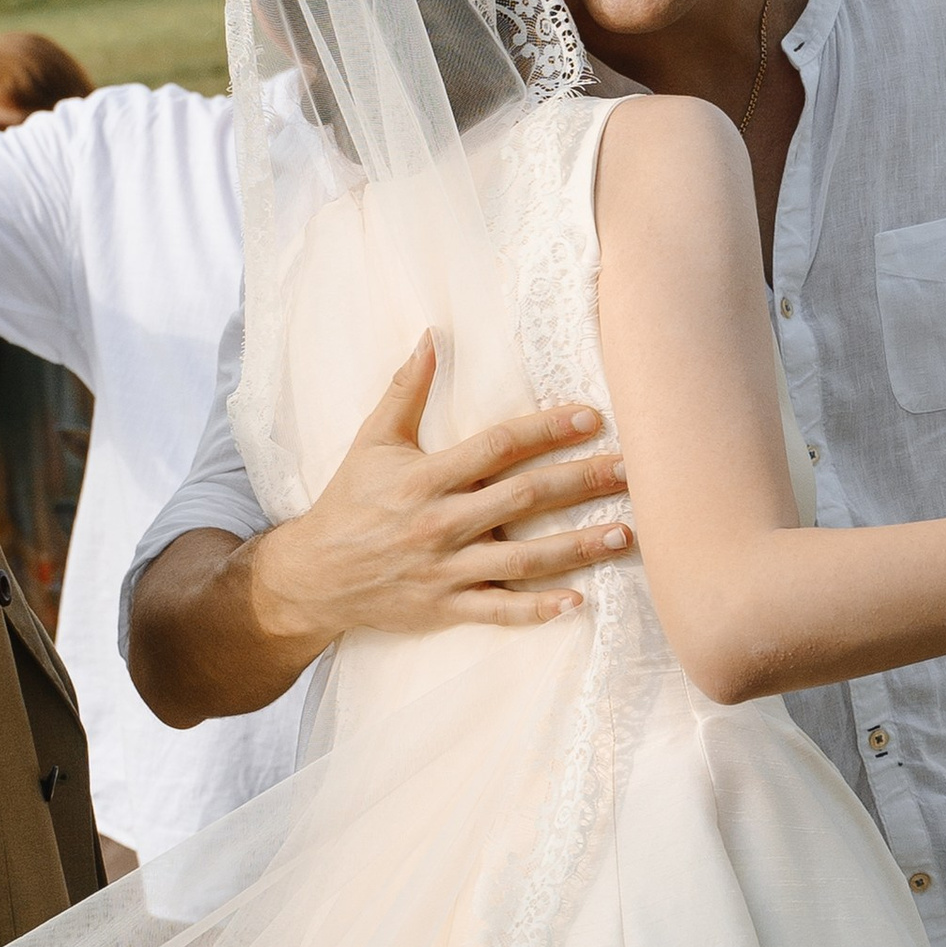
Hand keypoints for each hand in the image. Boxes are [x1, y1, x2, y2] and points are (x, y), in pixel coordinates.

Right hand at [252, 338, 632, 648]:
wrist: (313, 576)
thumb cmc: (349, 503)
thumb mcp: (371, 441)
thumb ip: (406, 390)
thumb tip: (431, 336)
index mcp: (426, 477)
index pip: (498, 447)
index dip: (545, 430)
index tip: (591, 417)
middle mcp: (442, 522)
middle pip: (524, 498)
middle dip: (581, 482)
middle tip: (632, 472)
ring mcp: (447, 569)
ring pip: (524, 557)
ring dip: (577, 546)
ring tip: (625, 535)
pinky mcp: (446, 607)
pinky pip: (499, 610)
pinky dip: (537, 609)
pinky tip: (578, 601)